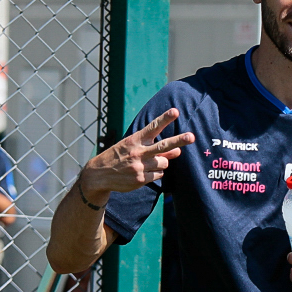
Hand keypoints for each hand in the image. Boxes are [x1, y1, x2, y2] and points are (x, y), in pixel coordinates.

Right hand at [78, 109, 194, 201]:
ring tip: (147, 163)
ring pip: (164, 163)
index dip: (165, 119)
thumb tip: (178, 150)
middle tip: (192, 136)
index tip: (175, 111)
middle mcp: (138, 152)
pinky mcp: (140, 179)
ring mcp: (139, 166)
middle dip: (179, 140)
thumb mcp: (133, 147)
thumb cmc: (119, 157)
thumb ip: (156, 148)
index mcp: (135, 140)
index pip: (153, 127)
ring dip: (161, 163)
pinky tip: (144, 173)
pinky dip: (155, 174)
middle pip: (163, 146)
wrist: (99, 174)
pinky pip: (159, 175)